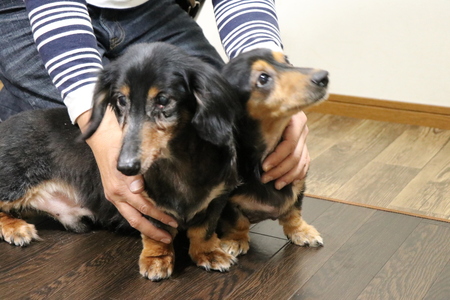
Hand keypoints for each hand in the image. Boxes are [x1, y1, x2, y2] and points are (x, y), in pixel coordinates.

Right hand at [77, 108, 177, 243]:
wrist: (101, 135)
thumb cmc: (118, 142)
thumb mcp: (127, 155)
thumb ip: (134, 174)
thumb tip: (138, 190)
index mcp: (121, 187)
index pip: (145, 207)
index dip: (160, 216)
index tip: (175, 222)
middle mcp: (116, 194)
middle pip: (135, 220)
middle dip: (152, 231)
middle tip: (169, 238)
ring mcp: (113, 194)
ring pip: (130, 217)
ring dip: (146, 226)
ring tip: (161, 232)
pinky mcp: (113, 191)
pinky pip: (127, 210)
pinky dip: (139, 216)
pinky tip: (149, 218)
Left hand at [261, 111, 309, 189]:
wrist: (270, 102)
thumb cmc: (261, 109)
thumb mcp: (262, 114)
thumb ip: (263, 127)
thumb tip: (255, 144)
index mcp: (296, 119)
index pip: (289, 144)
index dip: (277, 157)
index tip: (264, 167)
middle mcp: (303, 129)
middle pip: (295, 155)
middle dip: (280, 170)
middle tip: (265, 178)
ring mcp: (304, 138)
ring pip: (301, 162)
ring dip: (288, 176)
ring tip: (276, 185)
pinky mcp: (303, 146)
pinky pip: (305, 163)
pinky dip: (298, 174)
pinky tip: (290, 182)